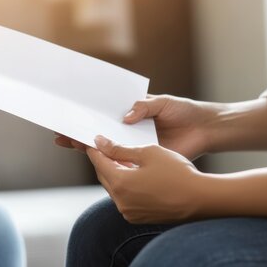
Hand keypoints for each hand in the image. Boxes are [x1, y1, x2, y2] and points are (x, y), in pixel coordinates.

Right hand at [55, 95, 221, 159]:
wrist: (205, 129)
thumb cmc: (184, 111)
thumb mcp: (163, 103)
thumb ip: (143, 106)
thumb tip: (124, 117)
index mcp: (132, 114)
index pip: (105, 115)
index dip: (87, 116)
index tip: (69, 116)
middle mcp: (130, 131)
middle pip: (101, 133)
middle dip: (81, 133)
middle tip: (61, 135)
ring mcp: (136, 146)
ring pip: (110, 149)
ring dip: (91, 149)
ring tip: (71, 144)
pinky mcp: (145, 159)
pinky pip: (126, 162)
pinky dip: (112, 163)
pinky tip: (96, 162)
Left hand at [87, 135, 208, 223]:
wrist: (200, 199)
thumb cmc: (177, 173)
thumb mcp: (148, 152)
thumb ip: (121, 148)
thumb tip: (101, 143)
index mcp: (120, 182)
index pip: (98, 162)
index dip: (96, 149)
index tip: (95, 140)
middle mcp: (120, 201)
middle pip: (104, 176)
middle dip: (105, 161)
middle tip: (109, 148)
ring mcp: (129, 212)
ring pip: (114, 188)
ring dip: (116, 174)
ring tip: (124, 160)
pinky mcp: (138, 218)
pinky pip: (125, 199)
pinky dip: (126, 186)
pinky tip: (136, 176)